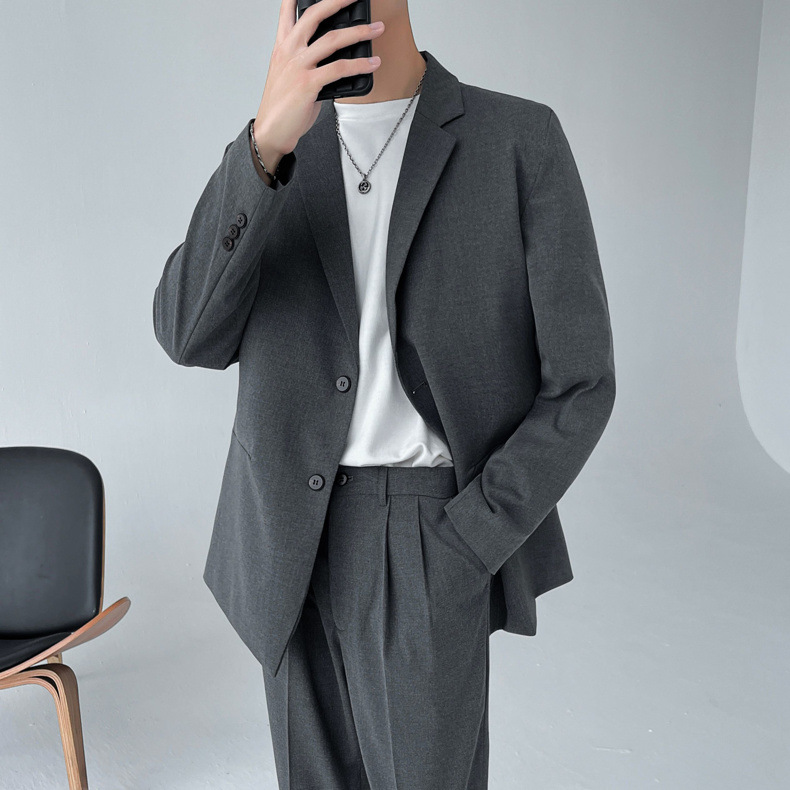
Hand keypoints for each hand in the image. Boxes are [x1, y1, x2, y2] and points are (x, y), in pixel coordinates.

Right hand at [252, 0, 384, 165]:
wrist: (272, 130)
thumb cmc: (283, 105)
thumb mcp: (289, 75)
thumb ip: (307, 61)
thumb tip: (334, 58)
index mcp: (283, 46)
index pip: (287, 10)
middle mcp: (289, 51)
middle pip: (315, 15)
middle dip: (338, 1)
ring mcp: (298, 66)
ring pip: (332, 40)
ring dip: (359, 33)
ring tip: (376, 29)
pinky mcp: (308, 84)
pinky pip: (339, 69)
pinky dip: (359, 65)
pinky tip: (371, 64)